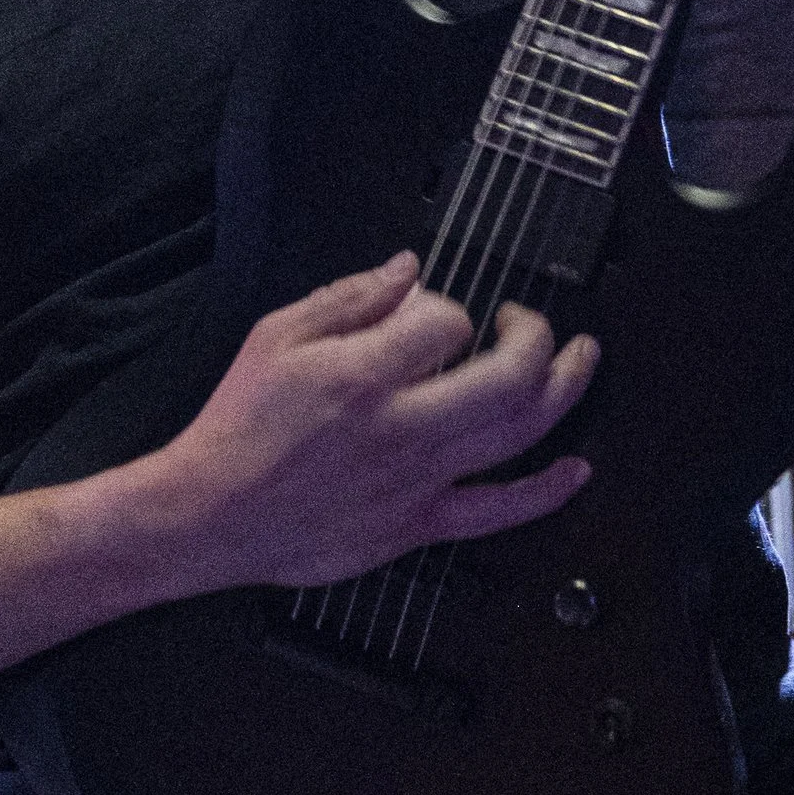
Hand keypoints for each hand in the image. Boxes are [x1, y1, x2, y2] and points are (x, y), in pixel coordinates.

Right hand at [163, 253, 596, 589]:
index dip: (453, 308)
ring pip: (520, 434)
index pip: (448, 320)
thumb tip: (408, 269)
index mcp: (363, 373)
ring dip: (565, 390)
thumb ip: (349, 297)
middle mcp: (402, 426)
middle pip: (509, 375)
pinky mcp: (418, 526)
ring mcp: (417, 480)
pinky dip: (546, 491)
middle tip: (529, 321)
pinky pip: (499, 511)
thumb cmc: (238, 427)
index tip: (437, 314)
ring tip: (581, 360)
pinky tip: (576, 469)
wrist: (212, 512)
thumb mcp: (276, 336)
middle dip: (536, 335)